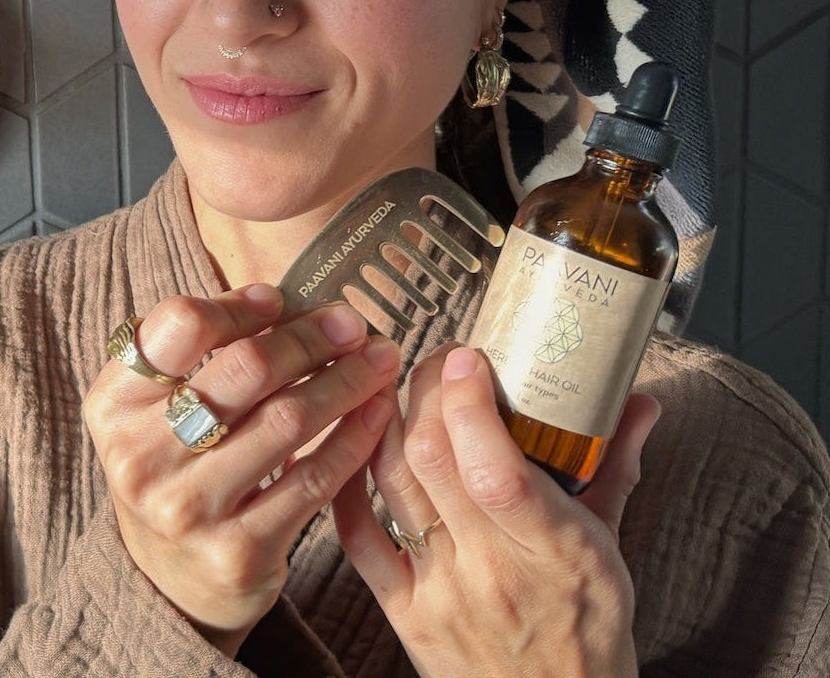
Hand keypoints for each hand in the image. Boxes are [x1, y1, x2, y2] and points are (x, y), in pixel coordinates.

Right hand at [83, 284, 400, 654]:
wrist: (167, 582)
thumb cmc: (175, 465)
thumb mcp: (157, 407)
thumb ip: (205, 351)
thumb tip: (280, 300)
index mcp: (114, 403)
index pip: (181, 326)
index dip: (238, 305)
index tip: (281, 299)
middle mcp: (141, 456)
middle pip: (245, 369)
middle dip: (310, 338)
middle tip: (351, 322)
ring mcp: (188, 509)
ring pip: (287, 420)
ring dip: (345, 380)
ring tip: (378, 358)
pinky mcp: (237, 552)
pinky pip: (313, 480)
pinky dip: (353, 437)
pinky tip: (375, 412)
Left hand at [331, 344, 659, 677]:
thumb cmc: (585, 629)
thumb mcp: (610, 548)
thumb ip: (614, 467)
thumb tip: (638, 403)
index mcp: (553, 550)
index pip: (495, 470)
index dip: (470, 405)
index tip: (467, 360)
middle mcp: (491, 570)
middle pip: (433, 461)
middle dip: (424, 392)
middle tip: (436, 363)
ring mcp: (440, 590)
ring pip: (392, 484)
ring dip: (385, 420)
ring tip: (397, 385)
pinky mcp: (403, 610)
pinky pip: (358, 534)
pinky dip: (351, 478)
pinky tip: (361, 439)